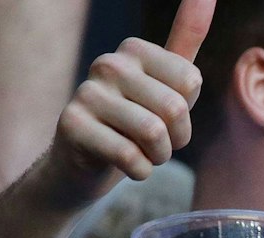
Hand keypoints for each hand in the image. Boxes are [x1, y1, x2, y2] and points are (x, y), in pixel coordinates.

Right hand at [27, 0, 208, 214]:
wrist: (88, 161)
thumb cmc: (137, 120)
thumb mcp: (167, 82)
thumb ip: (186, 40)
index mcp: (134, 50)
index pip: (191, 81)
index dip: (188, 111)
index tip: (166, 114)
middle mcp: (108, 64)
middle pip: (175, 108)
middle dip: (176, 138)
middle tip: (154, 140)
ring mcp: (86, 92)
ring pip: (154, 134)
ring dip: (158, 156)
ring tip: (140, 151)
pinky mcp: (72, 125)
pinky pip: (131, 157)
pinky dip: (139, 171)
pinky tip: (125, 164)